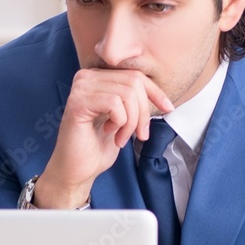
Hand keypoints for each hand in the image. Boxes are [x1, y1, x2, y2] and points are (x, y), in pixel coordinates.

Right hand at [34, 68, 172, 207]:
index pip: (134, 74)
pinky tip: (109, 132)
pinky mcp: (77, 103)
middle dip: (143, 112)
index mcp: (96, 77)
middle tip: (139, 134)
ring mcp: (80, 88)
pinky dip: (120, 122)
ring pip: (127, 93)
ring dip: (131, 121)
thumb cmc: (96, 146)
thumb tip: (163, 96)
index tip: (168, 108)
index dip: (155, 92)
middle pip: (134, 82)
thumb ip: (134, 101)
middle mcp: (86, 77)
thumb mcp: (123, 118)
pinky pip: (114, 104)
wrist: (76, 170)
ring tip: (122, 137)